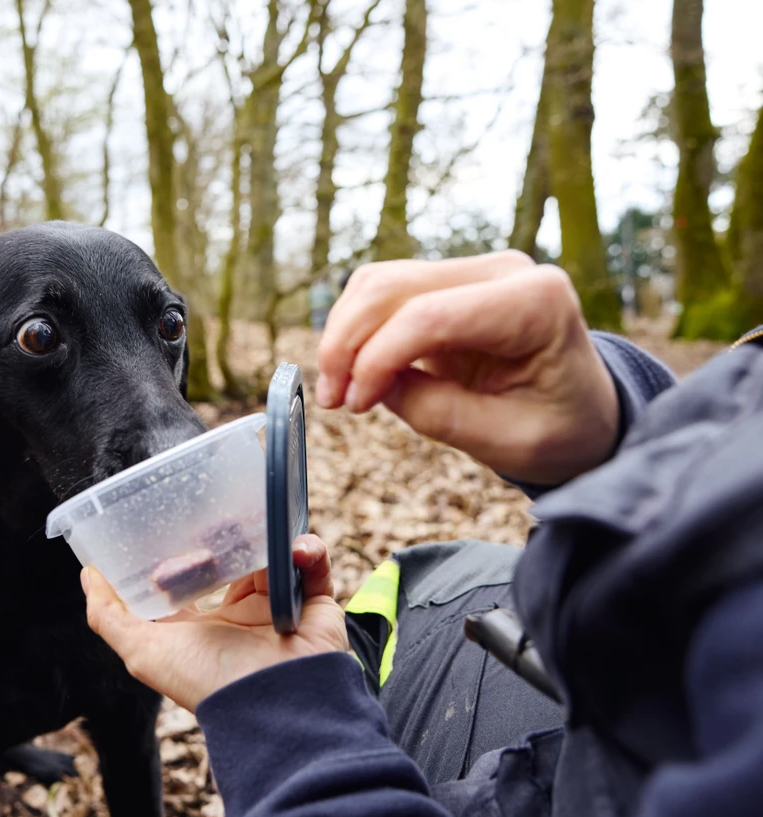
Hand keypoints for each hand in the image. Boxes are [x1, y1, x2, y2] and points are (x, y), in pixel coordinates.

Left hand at [82, 535, 348, 711]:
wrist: (275, 702)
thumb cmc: (206, 681)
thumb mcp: (143, 651)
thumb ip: (109, 616)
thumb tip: (88, 574)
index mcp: (203, 625)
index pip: (191, 578)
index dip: (182, 551)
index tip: (173, 518)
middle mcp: (240, 615)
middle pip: (235, 559)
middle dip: (231, 533)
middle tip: (225, 511)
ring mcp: (278, 607)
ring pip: (274, 555)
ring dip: (269, 536)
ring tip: (261, 525)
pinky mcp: (314, 603)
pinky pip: (313, 565)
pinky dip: (307, 551)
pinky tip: (295, 547)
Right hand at [315, 251, 618, 484]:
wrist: (588, 416)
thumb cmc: (560, 431)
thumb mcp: (507, 440)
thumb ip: (438, 412)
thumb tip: (370, 385)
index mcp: (536, 303)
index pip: (428, 316)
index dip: (376, 359)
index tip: (355, 408)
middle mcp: (504, 272)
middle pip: (393, 288)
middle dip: (346, 344)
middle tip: (331, 401)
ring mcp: (475, 272)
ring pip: (378, 282)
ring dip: (343, 334)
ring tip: (337, 391)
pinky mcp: (449, 285)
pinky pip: (383, 292)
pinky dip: (356, 329)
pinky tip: (355, 373)